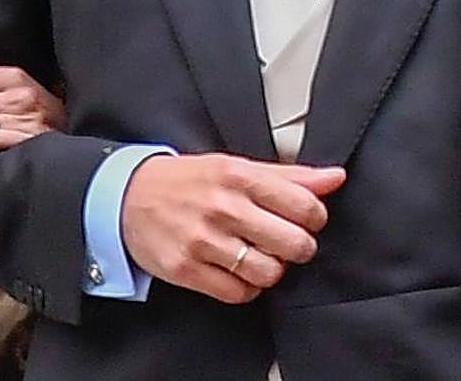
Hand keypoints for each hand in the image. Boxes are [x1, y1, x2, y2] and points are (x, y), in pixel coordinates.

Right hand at [121, 152, 346, 303]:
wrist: (126, 196)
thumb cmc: (186, 181)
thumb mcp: (232, 167)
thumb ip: (286, 176)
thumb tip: (334, 177)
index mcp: (236, 175)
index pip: (305, 206)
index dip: (313, 218)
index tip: (302, 219)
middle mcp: (221, 206)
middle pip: (296, 245)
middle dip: (294, 247)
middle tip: (278, 239)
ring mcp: (203, 239)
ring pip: (270, 274)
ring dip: (267, 269)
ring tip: (252, 254)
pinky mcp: (187, 268)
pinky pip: (239, 293)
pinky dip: (242, 286)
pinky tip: (231, 267)